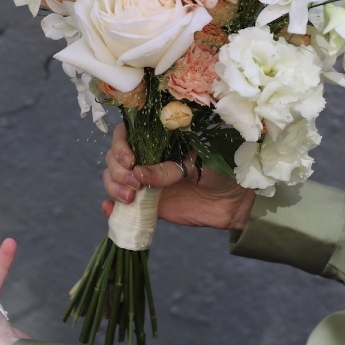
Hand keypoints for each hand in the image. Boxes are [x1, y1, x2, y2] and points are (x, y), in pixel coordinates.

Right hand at [102, 124, 255, 230]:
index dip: (119, 146)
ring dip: (113, 187)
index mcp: (158, 142)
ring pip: (113, 180)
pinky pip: (121, 206)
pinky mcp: (146, 206)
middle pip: (113, 159)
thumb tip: (139, 175)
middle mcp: (146, 160)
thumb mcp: (196, 164)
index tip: (130, 160)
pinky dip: (110, 208)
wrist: (236, 202)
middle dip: (117, 171)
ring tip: (130, 198)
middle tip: (135, 184)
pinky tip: (109, 209)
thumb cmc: (222, 171)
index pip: (125, 135)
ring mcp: (144, 184)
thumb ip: (168, 170)